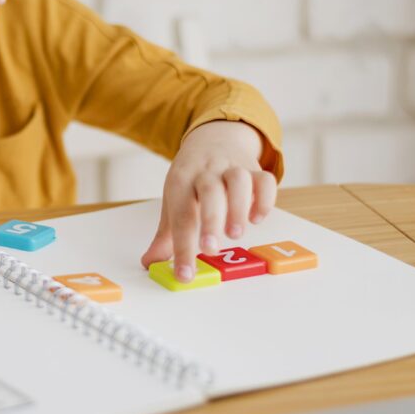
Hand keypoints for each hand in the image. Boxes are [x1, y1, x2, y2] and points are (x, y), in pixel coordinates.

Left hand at [140, 120, 276, 281]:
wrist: (212, 138)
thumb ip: (166, 236)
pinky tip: (256, 218)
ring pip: (238, 181)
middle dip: (210, 220)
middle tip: (210, 248)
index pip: (181, 216)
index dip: (182, 248)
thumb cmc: (192, 178)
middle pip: (209, 191)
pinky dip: (264, 199)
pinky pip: (264, 179)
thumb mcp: (174, 201)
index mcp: (181, 182)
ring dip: (238, 207)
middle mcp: (206, 172)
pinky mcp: (254, 169)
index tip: (185, 275)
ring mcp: (232, 168)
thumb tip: (149, 263)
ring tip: (234, 234)